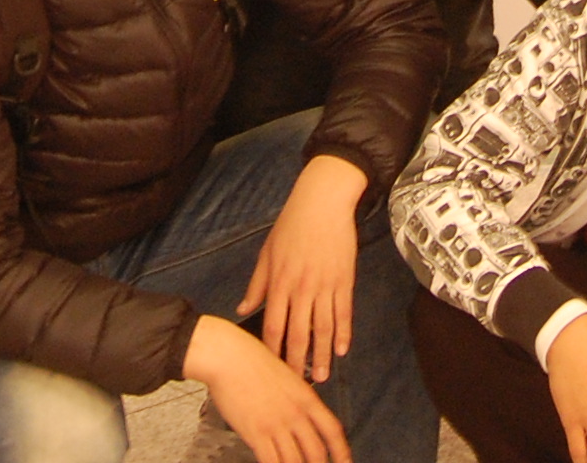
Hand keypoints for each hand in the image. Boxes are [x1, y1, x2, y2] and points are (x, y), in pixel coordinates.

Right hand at [186, 315, 349, 462]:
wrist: (229, 356)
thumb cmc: (250, 360)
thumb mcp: (285, 375)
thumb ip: (295, 398)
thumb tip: (299, 415)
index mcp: (306, 397)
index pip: (333, 430)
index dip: (342, 451)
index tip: (345, 462)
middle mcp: (295, 413)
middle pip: (316, 452)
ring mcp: (277, 424)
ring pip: (295, 461)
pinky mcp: (256, 433)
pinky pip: (271, 461)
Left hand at [238, 154, 365, 379]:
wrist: (322, 202)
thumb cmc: (291, 225)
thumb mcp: (267, 252)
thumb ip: (257, 285)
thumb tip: (242, 309)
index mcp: (280, 282)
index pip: (273, 325)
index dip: (272, 350)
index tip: (272, 369)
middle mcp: (302, 288)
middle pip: (299, 333)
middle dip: (298, 362)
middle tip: (299, 385)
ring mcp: (325, 285)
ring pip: (324, 328)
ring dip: (323, 355)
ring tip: (323, 376)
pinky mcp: (344, 280)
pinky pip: (344, 312)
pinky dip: (344, 333)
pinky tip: (342, 350)